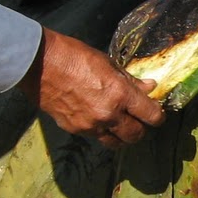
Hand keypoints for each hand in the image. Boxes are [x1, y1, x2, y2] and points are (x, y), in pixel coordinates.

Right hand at [17, 29, 165, 147]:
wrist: (39, 63)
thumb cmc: (74, 56)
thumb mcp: (107, 63)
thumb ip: (129, 80)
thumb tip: (149, 87)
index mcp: (120, 94)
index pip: (151, 115)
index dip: (158, 116)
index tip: (157, 114)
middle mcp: (108, 114)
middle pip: (135, 135)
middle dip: (141, 129)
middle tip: (140, 120)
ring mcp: (90, 125)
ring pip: (115, 142)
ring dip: (122, 136)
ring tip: (121, 125)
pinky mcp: (74, 129)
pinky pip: (95, 136)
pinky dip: (101, 132)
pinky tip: (99, 119)